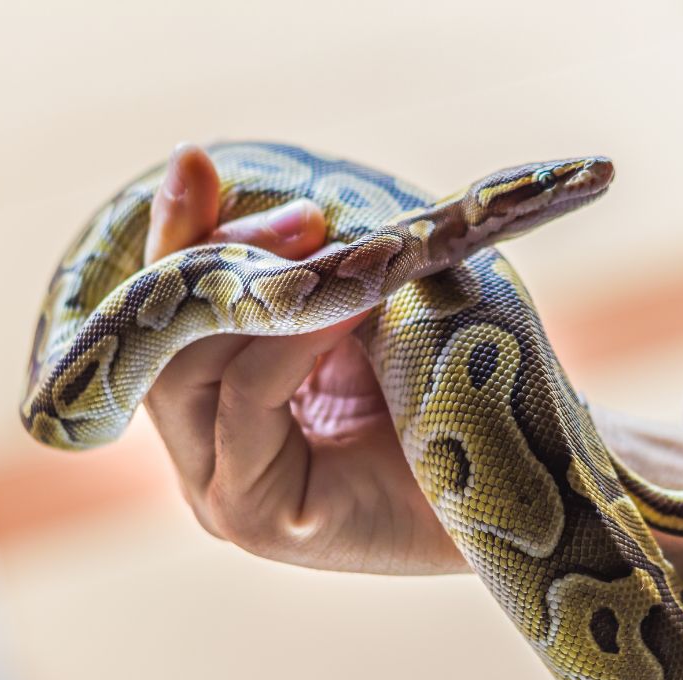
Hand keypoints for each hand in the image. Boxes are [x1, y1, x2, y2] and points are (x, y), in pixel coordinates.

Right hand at [143, 143, 467, 574]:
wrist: (519, 491)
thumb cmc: (451, 395)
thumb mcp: (367, 310)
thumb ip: (301, 270)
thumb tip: (234, 182)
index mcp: (224, 402)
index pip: (168, 314)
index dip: (178, 235)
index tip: (194, 159)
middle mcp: (210, 448)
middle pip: (163, 339)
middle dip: (219, 255)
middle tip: (299, 210)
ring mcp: (222, 490)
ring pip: (186, 368)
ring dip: (259, 290)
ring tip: (327, 237)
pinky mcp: (253, 517)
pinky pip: (247, 400)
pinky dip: (293, 338)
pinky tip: (352, 299)